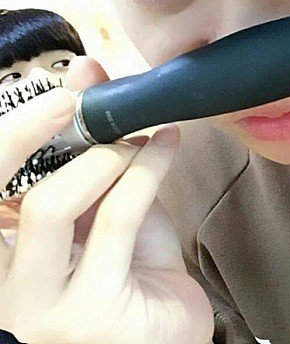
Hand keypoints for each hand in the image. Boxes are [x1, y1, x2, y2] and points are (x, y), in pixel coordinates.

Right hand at [0, 56, 213, 343]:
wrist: (167, 336)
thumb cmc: (132, 273)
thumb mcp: (105, 209)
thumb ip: (94, 156)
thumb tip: (87, 77)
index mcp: (10, 252)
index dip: (10, 136)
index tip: (54, 95)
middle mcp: (9, 283)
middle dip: (32, 131)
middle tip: (79, 101)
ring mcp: (43, 306)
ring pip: (54, 204)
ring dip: (104, 154)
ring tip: (139, 138)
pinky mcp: (91, 313)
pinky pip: (117, 217)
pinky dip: (146, 168)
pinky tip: (167, 144)